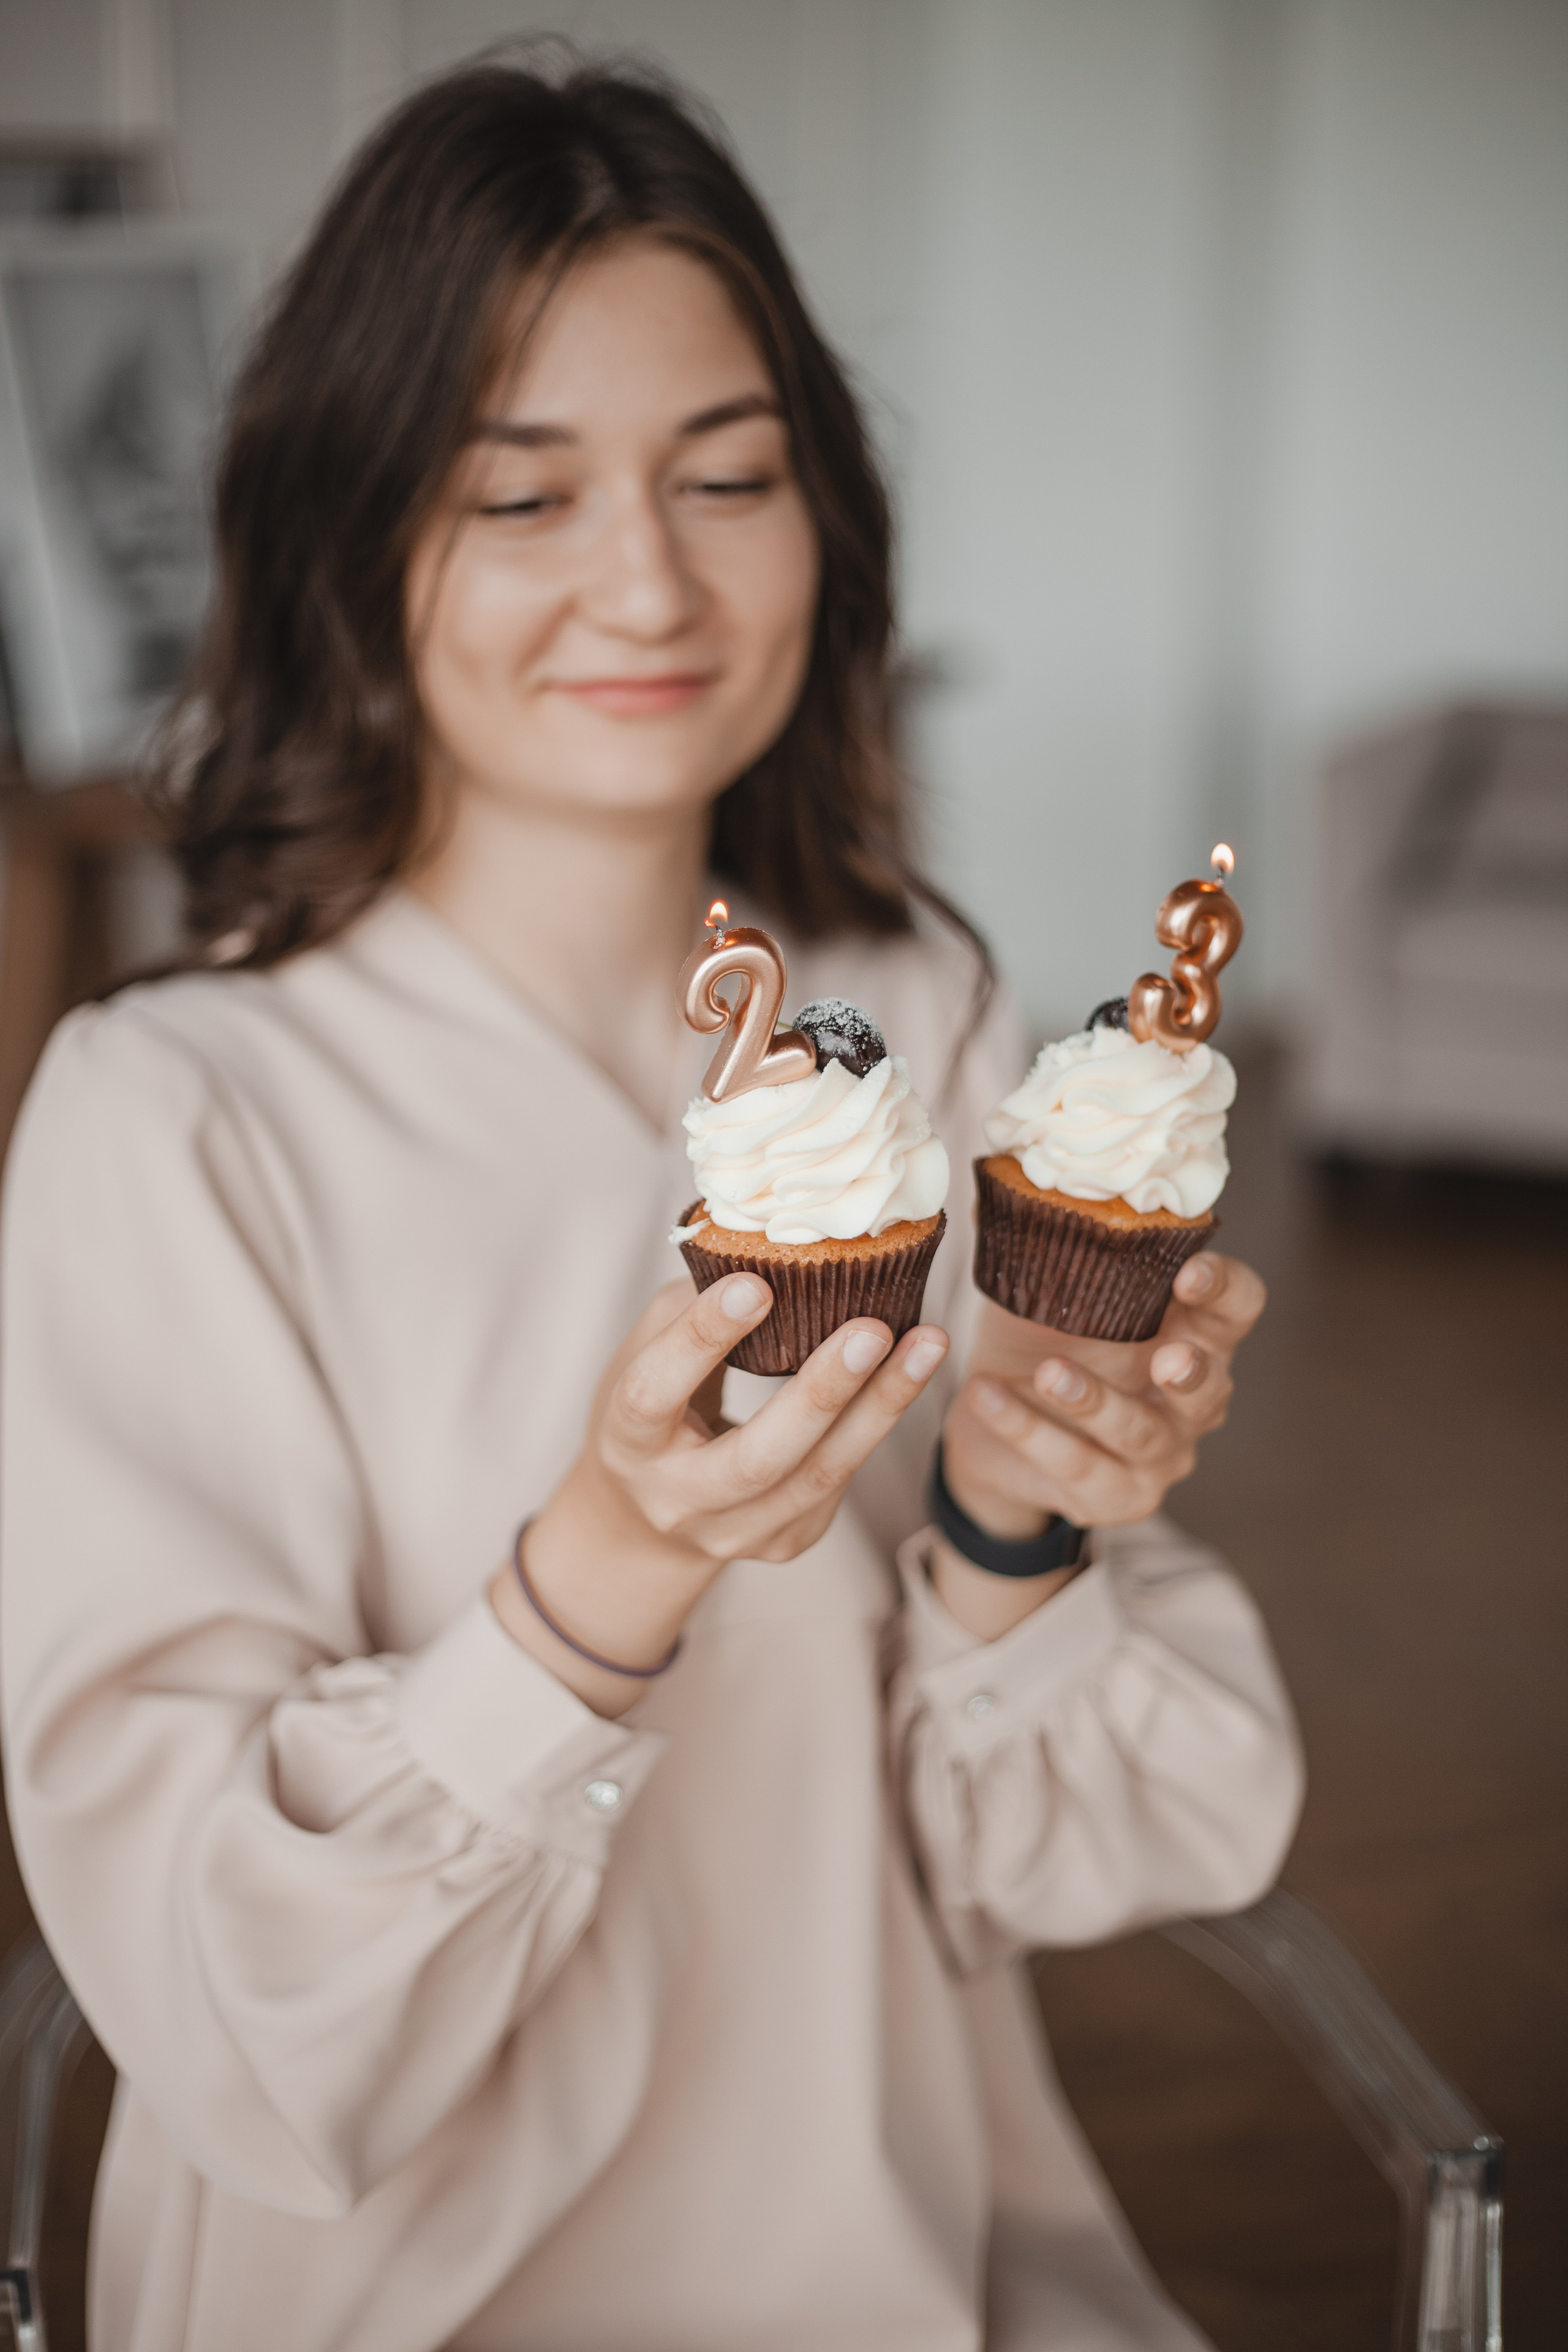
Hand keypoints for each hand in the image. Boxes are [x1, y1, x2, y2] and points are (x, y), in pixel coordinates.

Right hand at [492, 1275, 948, 1714]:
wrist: (647, 1522)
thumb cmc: (652, 1412)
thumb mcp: (643, 1356)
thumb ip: (692, 1307)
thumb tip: (765, 1247)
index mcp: (627, 1442)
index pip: (655, 1392)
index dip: (701, 1340)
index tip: (754, 1285)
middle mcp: (677, 1501)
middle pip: (757, 1459)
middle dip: (820, 1394)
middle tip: (871, 1328)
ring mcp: (735, 1533)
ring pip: (819, 1476)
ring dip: (882, 1406)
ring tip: (927, 1342)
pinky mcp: (785, 1541)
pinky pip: (840, 1481)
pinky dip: (878, 1422)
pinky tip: (911, 1372)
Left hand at [931, 1252, 1264, 1639]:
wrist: (993, 1438)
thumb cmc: (1036, 1346)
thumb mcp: (1044, 1294)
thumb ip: (1043, 1244)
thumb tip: (1007, 1183)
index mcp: (1191, 1335)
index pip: (1237, 1308)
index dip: (1222, 1289)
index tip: (1187, 1270)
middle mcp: (1189, 1402)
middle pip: (1212, 1386)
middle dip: (1192, 1371)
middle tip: (1167, 1354)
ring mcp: (1158, 1456)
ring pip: (1140, 1433)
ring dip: (1094, 1402)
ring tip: (1047, 1372)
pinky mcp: (1114, 1497)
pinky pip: (1074, 1465)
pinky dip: (1028, 1430)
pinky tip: (985, 1396)